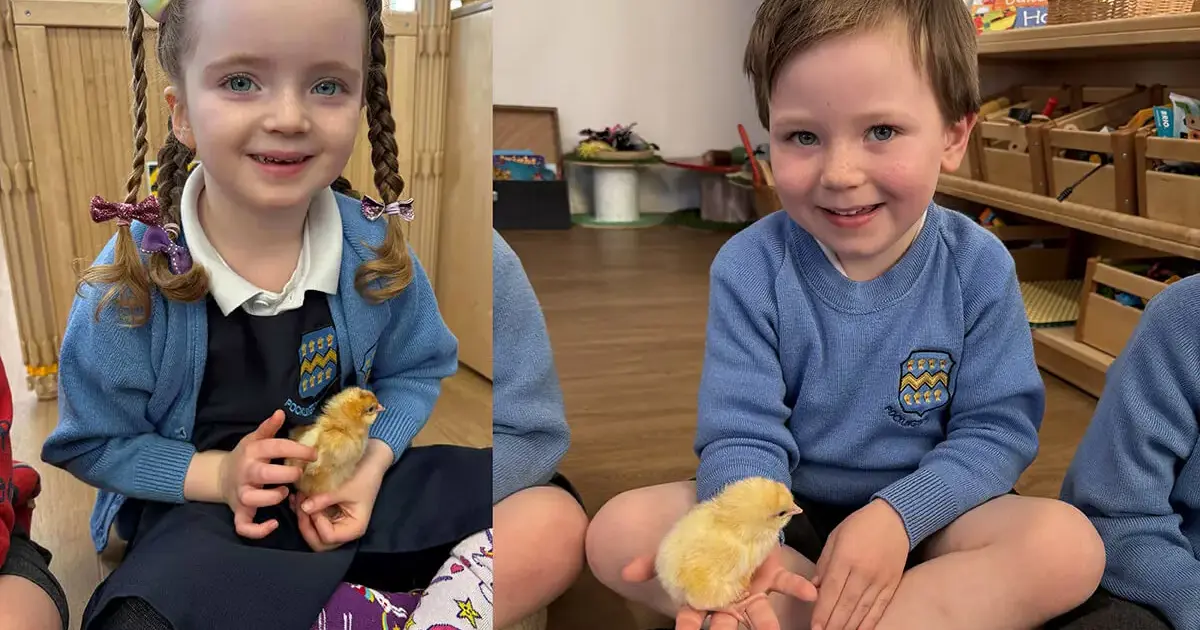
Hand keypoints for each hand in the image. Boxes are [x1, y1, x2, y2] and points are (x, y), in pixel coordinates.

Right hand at [218, 410, 316, 538]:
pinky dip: (257, 529)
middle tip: (299, 474)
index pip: (275, 447)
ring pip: (254, 498)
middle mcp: (246, 472)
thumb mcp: (254, 439)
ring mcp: (242, 493)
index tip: (314, 454)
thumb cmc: (245, 456)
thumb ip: (268, 428)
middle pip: (265, 473)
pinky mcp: (239, 511)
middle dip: (286, 474)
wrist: (220, 476)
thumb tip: (280, 412)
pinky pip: (244, 526)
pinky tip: (273, 523)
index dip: (297, 450)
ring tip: (284, 492)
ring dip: (272, 497)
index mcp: (252, 452)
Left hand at [292, 441, 388, 551]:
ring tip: (298, 498)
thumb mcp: (344, 487)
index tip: (312, 503)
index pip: (328, 537)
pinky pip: (313, 522)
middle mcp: (345, 531)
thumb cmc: (363, 476)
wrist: (372, 462)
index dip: (317, 522)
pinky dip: (303, 513)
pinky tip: (298, 498)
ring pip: (313, 534)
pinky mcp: (330, 517)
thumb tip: (303, 507)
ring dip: (302, 518)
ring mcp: (337, 525)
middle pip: (319, 542)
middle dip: (306, 526)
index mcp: (354, 528)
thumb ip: (324, 499)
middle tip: (300, 505)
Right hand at [622, 545, 816, 629]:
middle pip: (728, 626)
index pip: (694, 621)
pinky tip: (810, 593)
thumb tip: (625, 573)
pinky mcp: (772, 577)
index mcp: (705, 599)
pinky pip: (786, 585)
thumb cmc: (698, 542)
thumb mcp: (673, 550)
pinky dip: (799, 588)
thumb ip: (651, 564)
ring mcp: (752, 593)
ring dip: (769, 626)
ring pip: (760, 616)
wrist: (727, 520)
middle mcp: (729, 603)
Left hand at [811, 499, 908, 629]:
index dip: (822, 611)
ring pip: (862, 610)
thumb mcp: (835, 538)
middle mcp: (863, 572)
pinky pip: (880, 608)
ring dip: (849, 627)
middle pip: (846, 605)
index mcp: (845, 558)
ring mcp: (880, 580)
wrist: (895, 519)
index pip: (831, 590)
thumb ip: (823, 564)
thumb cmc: (859, 526)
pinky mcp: (892, 585)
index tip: (815, 626)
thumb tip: (814, 589)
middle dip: (833, 624)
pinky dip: (870, 623)